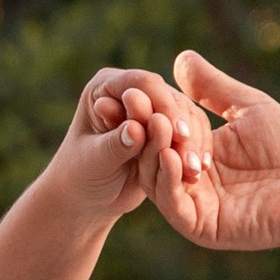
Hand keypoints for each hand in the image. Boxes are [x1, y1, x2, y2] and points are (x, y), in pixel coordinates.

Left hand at [56, 64, 212, 232]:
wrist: (88, 196)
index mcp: (105, 86)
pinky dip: (195, 150)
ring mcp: (151, 107)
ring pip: (185, 113)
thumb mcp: (94, 161)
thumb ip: (115, 143)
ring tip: (194, 170)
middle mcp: (132, 90)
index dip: (163, 105)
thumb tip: (135, 128)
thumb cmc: (80, 176)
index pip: (141, 84)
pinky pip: (190, 132)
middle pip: (168, 96)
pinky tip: (199, 170)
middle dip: (182, 126)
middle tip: (190, 157)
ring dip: (192, 141)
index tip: (178, 132)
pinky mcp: (166, 128)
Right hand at [104, 48, 279, 252]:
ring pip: (155, 179)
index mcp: (195, 152)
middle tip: (142, 107)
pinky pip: (173, 204)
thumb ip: (213, 87)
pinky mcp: (200, 226)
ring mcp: (192, 204)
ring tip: (159, 125)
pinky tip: (172, 156)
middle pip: (151, 154)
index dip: (153, 111)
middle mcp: (187, 179)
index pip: (162, 130)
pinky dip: (167, 180)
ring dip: (154, 152)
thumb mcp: (246, 108)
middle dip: (148, 130)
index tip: (141, 90)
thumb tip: (182, 56)